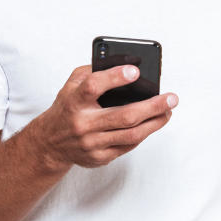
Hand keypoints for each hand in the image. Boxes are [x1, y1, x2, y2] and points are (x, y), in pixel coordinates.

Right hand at [32, 65, 177, 169]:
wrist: (49, 144)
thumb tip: (125, 62)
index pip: (94, 86)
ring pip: (131, 134)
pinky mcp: (99, 158)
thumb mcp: (71, 84)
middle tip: (171, 98)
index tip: (135, 71)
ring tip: (168, 111)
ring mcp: (92, 143)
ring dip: (155, 122)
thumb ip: (94, 70)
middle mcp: (83, 124)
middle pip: (124, 116)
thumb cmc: (67, 109)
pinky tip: (152, 123)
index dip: (114, 77)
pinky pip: (128, 146)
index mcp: (74, 101)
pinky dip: (144, 133)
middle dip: (153, 106)